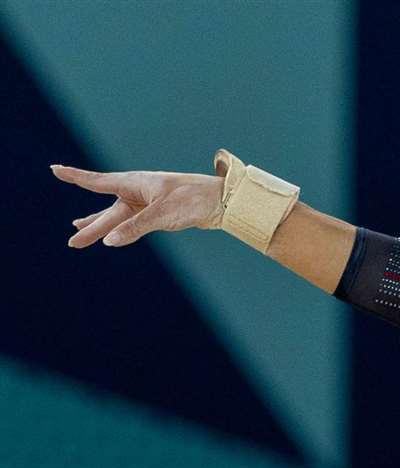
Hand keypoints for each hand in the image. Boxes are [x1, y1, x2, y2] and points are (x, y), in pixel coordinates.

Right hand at [50, 164, 222, 248]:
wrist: (220, 200)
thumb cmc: (191, 199)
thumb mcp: (162, 214)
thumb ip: (135, 228)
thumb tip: (110, 242)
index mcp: (134, 183)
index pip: (97, 181)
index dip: (75, 177)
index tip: (54, 170)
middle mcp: (136, 192)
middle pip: (107, 213)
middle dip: (90, 227)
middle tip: (72, 242)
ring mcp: (146, 204)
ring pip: (118, 219)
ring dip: (100, 228)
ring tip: (78, 233)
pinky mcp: (156, 214)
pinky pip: (132, 224)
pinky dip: (120, 230)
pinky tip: (110, 236)